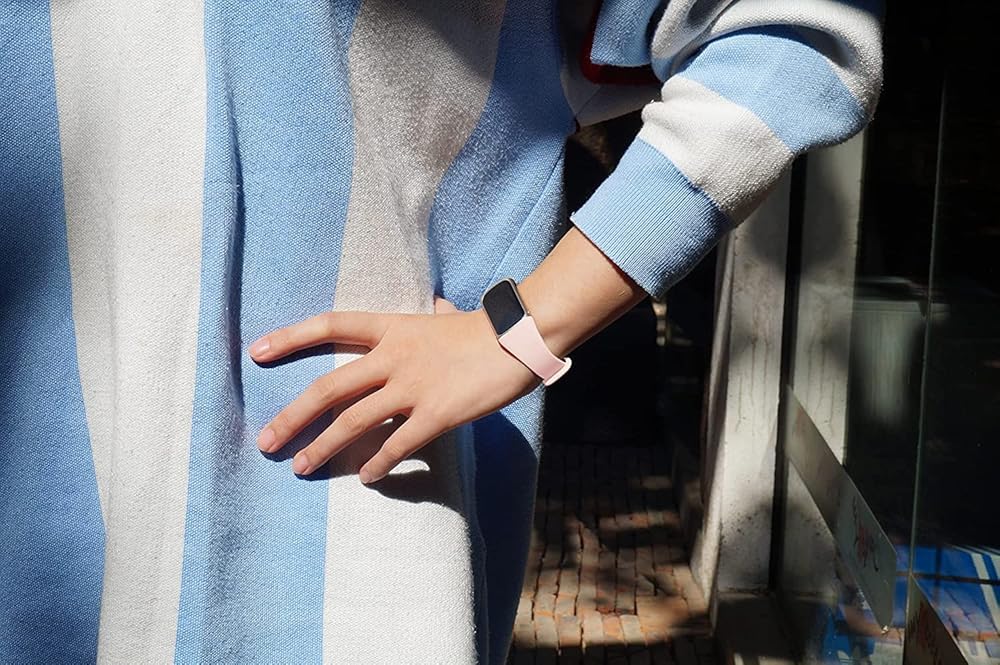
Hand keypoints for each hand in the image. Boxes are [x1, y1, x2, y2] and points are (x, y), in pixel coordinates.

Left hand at [248, 298, 538, 482]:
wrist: (520, 338)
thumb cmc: (484, 328)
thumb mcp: (446, 316)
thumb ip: (430, 317)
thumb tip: (436, 306)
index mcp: (392, 328)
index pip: (330, 325)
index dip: (291, 338)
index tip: (257, 352)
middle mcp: (393, 357)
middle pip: (329, 387)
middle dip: (292, 416)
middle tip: (265, 441)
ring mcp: (413, 386)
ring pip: (354, 421)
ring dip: (323, 447)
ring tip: (301, 467)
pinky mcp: (437, 414)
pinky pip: (397, 444)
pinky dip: (378, 463)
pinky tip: (367, 477)